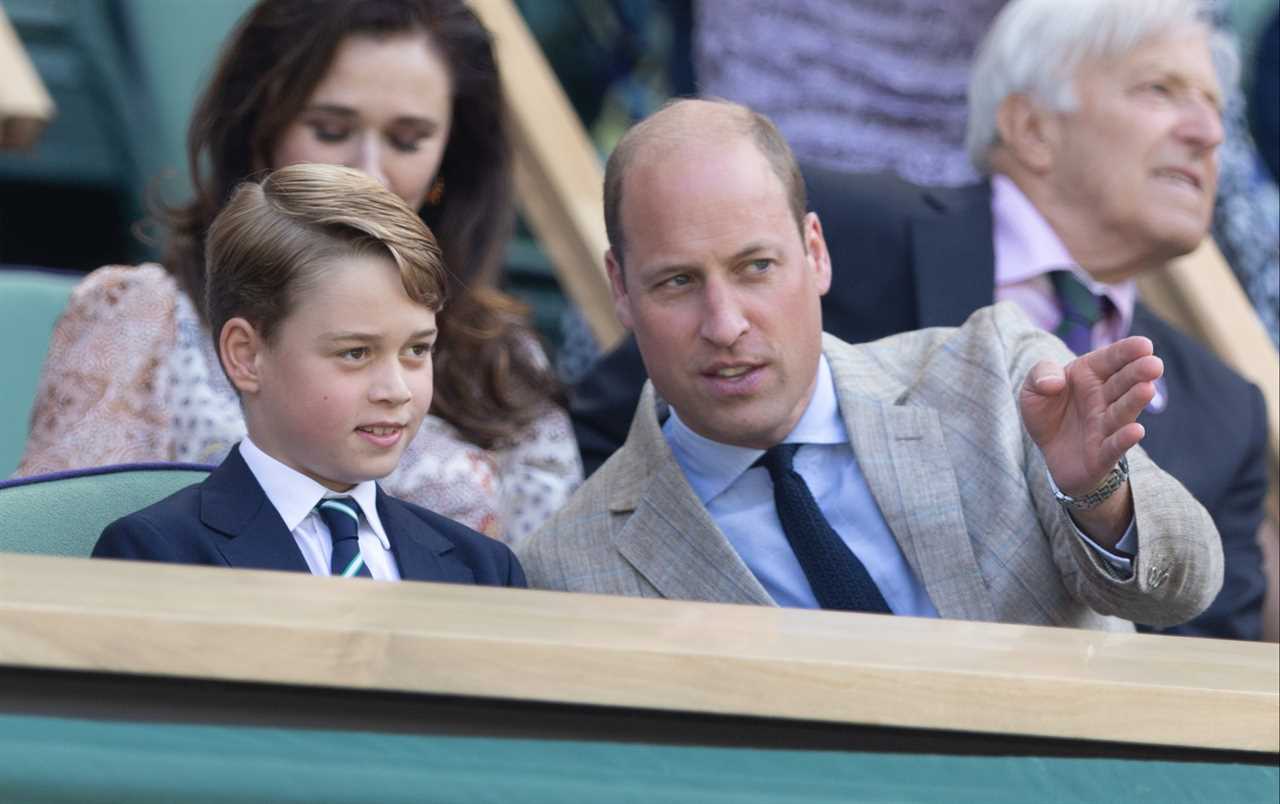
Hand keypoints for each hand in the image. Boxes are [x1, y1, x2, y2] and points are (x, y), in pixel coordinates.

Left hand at [1019, 337, 1160, 542]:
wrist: (1047, 450)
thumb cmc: (1047, 411)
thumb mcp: (1033, 389)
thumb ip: (1040, 375)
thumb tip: (1053, 382)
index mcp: (1091, 374)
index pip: (1112, 359)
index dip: (1128, 351)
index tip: (1144, 345)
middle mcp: (1104, 398)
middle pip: (1123, 383)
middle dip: (1138, 373)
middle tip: (1154, 365)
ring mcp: (1106, 426)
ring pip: (1122, 412)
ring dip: (1134, 401)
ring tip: (1147, 389)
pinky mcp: (1102, 454)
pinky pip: (1114, 446)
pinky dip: (1124, 439)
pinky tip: (1137, 431)